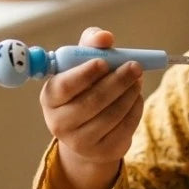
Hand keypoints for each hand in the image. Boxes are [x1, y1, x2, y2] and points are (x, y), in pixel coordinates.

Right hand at [39, 27, 143, 188]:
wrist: (88, 131)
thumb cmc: (84, 88)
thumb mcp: (82, 64)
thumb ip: (91, 45)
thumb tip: (105, 37)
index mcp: (50, 97)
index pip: (65, 86)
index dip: (85, 73)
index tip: (104, 62)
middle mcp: (59, 122)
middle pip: (92, 102)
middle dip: (117, 81)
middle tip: (135, 67)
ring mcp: (80, 142)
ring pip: (112, 115)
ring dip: (130, 94)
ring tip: (137, 80)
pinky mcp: (102, 152)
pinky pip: (125, 128)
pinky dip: (135, 109)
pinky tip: (136, 97)